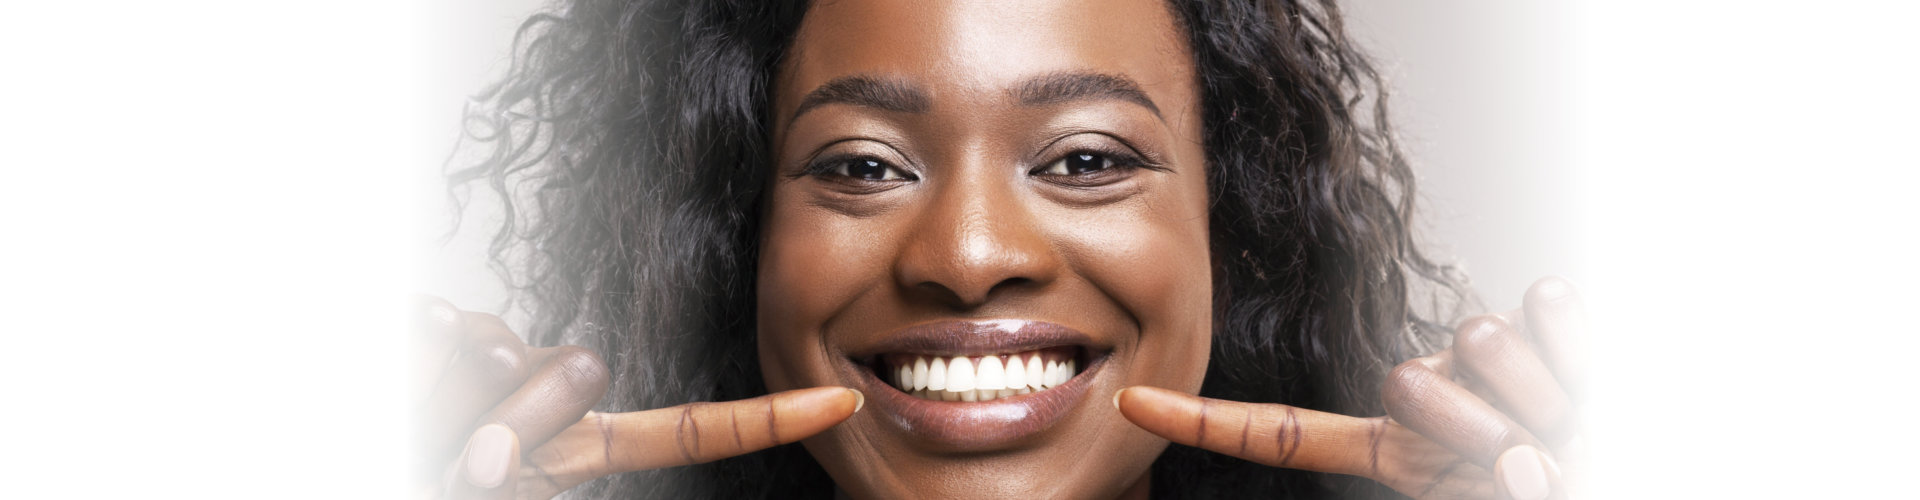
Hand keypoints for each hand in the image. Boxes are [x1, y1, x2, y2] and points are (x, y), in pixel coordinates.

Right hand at [414, 297, 863, 498]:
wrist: (345, 442)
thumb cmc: (411, 464)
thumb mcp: (476, 479)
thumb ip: (510, 450)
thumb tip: (493, 432)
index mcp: (575, 449)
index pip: (684, 434)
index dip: (764, 422)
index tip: (842, 403)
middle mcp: (547, 403)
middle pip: (577, 370)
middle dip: (512, 411)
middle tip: (459, 448)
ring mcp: (497, 362)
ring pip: (500, 349)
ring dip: (444, 392)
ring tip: (411, 414)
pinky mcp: (441, 325)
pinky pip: (439, 328)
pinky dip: (407, 359)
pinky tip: (392, 362)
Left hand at [1115, 277, 1585, 498]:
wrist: (1644, 458)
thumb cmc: (1566, 488)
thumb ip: (1506, 492)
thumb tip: (1523, 464)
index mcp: (1396, 453)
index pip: (1284, 435)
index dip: (1206, 421)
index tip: (1132, 405)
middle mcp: (1429, 394)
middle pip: (1409, 377)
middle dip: (1478, 425)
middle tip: (1527, 454)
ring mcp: (1481, 357)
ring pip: (1477, 342)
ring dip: (1540, 396)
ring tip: (1571, 423)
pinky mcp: (1539, 317)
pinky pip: (1544, 307)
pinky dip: (1580, 348)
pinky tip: (1593, 376)